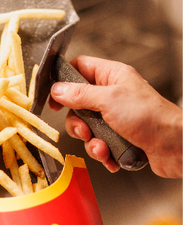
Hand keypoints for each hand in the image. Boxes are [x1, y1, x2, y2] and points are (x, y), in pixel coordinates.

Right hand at [48, 56, 182, 177]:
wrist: (175, 146)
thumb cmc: (150, 116)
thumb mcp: (109, 100)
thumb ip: (80, 94)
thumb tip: (57, 89)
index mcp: (112, 76)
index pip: (79, 68)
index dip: (62, 81)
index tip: (54, 99)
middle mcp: (113, 94)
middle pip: (78, 104)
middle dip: (78, 122)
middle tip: (85, 129)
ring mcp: (116, 116)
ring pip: (87, 128)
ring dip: (91, 141)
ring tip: (102, 147)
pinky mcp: (120, 136)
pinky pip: (99, 143)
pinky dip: (102, 153)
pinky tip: (111, 156)